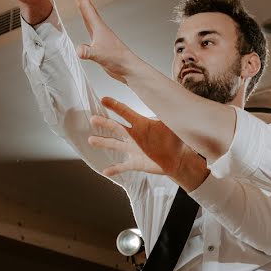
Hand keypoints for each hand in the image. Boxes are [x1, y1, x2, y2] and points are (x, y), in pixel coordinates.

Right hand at [74, 0, 137, 82]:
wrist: (128, 68)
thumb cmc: (118, 59)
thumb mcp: (99, 55)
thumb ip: (88, 52)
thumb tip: (78, 50)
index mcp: (99, 29)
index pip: (88, 11)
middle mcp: (100, 31)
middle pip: (89, 12)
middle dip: (82, 1)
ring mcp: (101, 37)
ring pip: (91, 20)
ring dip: (85, 11)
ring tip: (80, 4)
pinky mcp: (102, 45)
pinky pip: (92, 31)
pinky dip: (87, 25)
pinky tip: (87, 27)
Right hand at [88, 97, 207, 189]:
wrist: (179, 159)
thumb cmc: (176, 140)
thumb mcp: (174, 127)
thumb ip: (171, 117)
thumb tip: (176, 104)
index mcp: (142, 124)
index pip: (127, 113)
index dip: (116, 106)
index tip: (104, 99)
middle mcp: (134, 135)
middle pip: (116, 127)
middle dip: (104, 123)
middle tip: (92, 118)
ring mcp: (133, 149)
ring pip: (114, 145)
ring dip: (103, 142)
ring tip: (91, 140)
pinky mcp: (135, 163)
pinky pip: (123, 166)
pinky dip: (114, 169)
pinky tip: (105, 170)